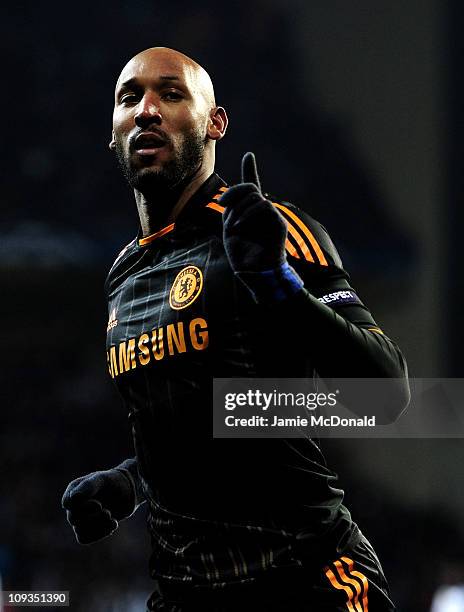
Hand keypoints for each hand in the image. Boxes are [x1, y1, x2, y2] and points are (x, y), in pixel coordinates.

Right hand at [61, 468, 135, 544]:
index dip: (83, 508)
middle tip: (108, 513)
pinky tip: (112, 525)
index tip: (99, 505)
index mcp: (74, 490)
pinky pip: (83, 539)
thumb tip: (73, 497)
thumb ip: (89, 486)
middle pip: (74, 519)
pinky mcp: (86, 528)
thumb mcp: (103, 479)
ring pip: (79, 530)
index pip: (68, 503)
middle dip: (94, 518)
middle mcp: (73, 505)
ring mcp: (79, 517)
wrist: (127, 492)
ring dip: (98, 527)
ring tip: (112, 520)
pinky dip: (99, 534)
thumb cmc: (114, 482)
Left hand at [220, 152, 302, 302]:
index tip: (249, 155)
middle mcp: (262, 211)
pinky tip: (239, 226)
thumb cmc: (241, 254)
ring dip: (238, 209)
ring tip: (232, 226)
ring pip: (255, 196)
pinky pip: (263, 206)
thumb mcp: (230, 227)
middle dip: (234, 192)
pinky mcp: (279, 223)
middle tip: (222, 203)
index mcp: (249, 212)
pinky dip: (248, 214)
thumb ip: (232, 209)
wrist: (255, 272)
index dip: (250, 170)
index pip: (251, 186)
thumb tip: (235, 197)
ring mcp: (272, 216)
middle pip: (249, 188)